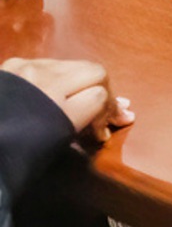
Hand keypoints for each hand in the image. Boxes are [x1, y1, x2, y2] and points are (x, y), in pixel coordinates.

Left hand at [1, 57, 132, 142]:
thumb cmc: (8, 163)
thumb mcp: (50, 151)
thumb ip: (78, 127)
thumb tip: (104, 126)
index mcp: (55, 110)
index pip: (99, 97)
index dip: (107, 114)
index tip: (103, 133)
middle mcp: (45, 81)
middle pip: (93, 72)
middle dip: (104, 92)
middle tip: (105, 115)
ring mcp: (27, 68)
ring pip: (72, 64)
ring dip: (82, 82)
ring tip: (82, 102)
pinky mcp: (13, 64)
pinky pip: (47, 63)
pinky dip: (58, 76)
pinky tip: (56, 92)